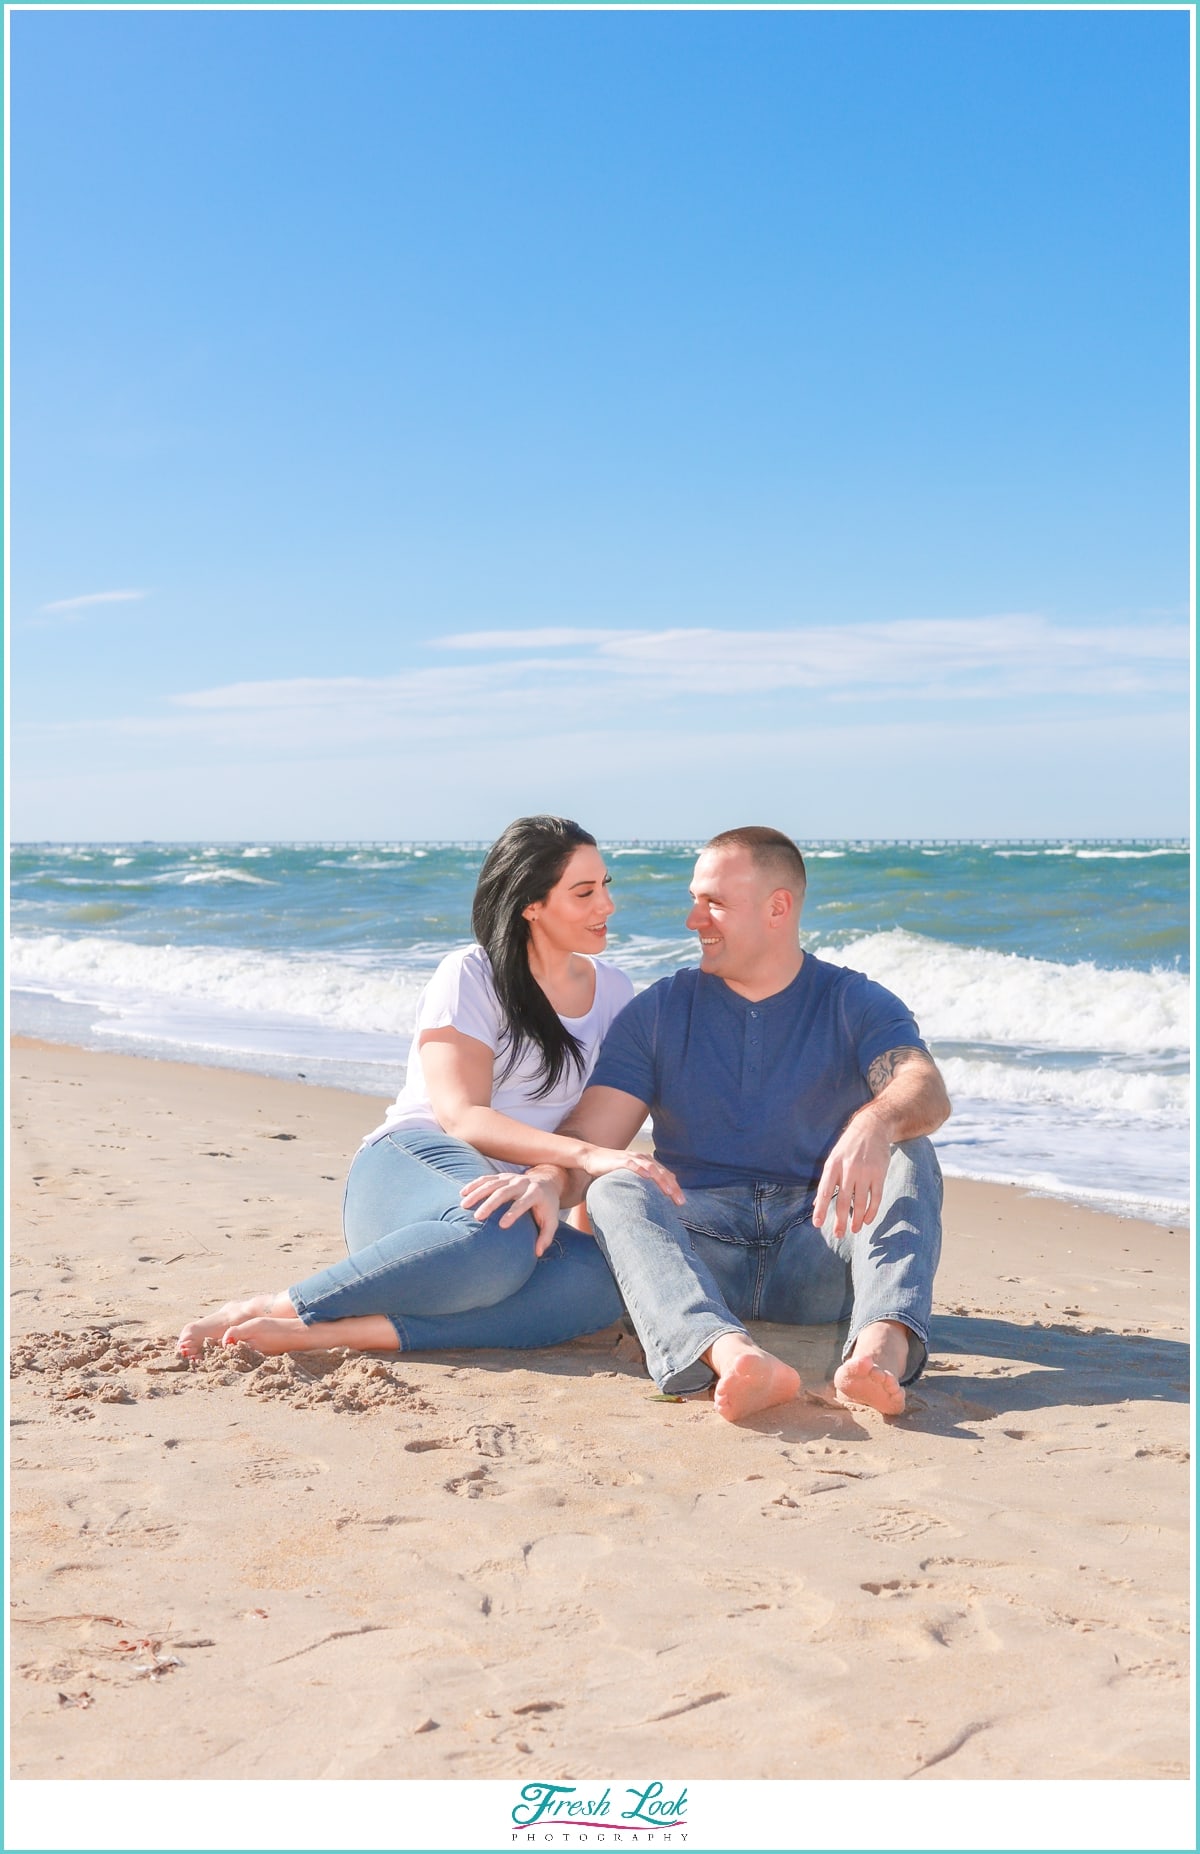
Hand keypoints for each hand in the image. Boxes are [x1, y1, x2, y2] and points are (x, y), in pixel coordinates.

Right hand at [459, 1168, 562, 1256]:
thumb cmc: (547, 1206)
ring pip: (492, 1183)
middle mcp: (522, 1183)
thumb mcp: (552, 1221)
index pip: (523, 1203)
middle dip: (490, 1203)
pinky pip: (486, 1178)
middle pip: (504, 1192)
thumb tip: (537, 1253)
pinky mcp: (502, 1176)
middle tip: (478, 1217)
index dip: (514, 1213)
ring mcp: (511, 1177)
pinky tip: (463, 1193)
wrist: (547, 1181)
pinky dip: (474, 1184)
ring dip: (477, 1193)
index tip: (502, 1225)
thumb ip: (546, 1237)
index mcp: (536, 1193)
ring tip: (464, 1205)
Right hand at [578, 1145, 685, 1205]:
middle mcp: (643, 1159)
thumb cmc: (612, 1169)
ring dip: (661, 1180)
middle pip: (662, 1172)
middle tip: (680, 1202)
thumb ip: (642, 1185)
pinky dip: (640, 1170)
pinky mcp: (620, 1160)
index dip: (675, 1188)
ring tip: (668, 1192)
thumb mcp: (630, 1177)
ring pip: (651, 1168)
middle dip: (673, 1187)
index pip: (666, 1175)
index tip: (681, 1203)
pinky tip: (647, 1177)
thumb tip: (652, 1201)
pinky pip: (632, 1164)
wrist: (593, 1157)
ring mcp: (632, 1158)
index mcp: (648, 1163)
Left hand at [813, 1108, 891, 1239]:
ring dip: (857, 1219)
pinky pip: (876, 1197)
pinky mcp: (879, 1174)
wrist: (872, 1127)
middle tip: (839, 1234)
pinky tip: (868, 1220)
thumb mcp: (833, 1158)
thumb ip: (826, 1181)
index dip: (820, 1209)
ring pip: (860, 1202)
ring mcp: (865, 1172)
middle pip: (843, 1201)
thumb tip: (815, 1204)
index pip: (824, 1191)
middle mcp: (848, 1169)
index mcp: (833, 1166)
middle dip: (840, 1220)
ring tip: (854, 1230)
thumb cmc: (849, 1146)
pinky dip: (872, 1211)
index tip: (817, 1224)